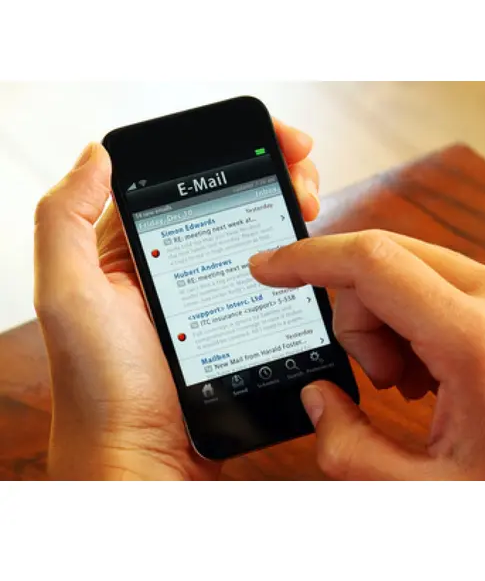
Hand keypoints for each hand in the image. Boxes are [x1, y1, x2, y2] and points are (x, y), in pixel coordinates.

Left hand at [34, 119, 318, 479]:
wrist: (146, 455)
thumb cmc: (103, 385)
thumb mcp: (68, 296)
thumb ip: (65, 219)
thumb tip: (95, 154)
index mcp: (137, 246)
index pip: (188, 177)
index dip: (232, 148)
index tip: (275, 139)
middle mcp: (178, 261)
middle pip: (232, 197)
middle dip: (273, 170)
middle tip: (302, 174)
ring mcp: (214, 290)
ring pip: (256, 232)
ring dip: (288, 206)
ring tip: (309, 203)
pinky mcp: (241, 319)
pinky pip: (274, 277)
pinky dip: (295, 255)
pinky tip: (308, 248)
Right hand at [249, 231, 484, 479]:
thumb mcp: (431, 494)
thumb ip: (351, 449)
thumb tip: (318, 400)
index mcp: (477, 337)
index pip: (370, 262)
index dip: (306, 258)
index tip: (268, 267)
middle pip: (384, 261)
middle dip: (352, 314)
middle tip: (374, 378)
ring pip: (408, 272)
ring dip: (385, 322)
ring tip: (408, 386)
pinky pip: (436, 289)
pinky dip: (412, 324)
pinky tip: (430, 376)